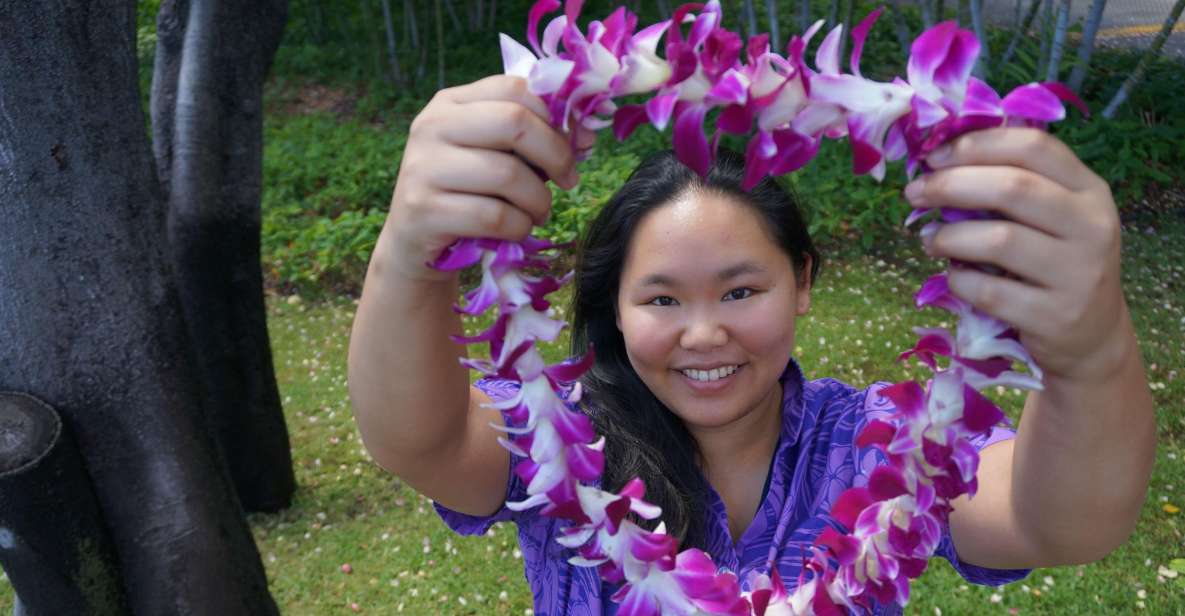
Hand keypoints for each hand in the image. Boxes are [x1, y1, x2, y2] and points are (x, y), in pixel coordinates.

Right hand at [384, 75, 594, 281]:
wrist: (414, 241)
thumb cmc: (466, 192)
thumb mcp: (493, 155)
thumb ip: (532, 138)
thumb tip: (585, 135)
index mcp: (450, 102)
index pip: (515, 89)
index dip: (555, 117)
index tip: (574, 146)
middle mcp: (432, 126)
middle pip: (515, 122)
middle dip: (555, 154)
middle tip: (568, 180)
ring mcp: (423, 167)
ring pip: (508, 174)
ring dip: (539, 200)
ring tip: (540, 212)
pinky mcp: (423, 209)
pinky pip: (493, 215)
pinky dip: (519, 227)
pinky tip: (517, 230)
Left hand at [905, 127, 1128, 381]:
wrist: (1091, 336)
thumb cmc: (1054, 265)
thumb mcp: (1053, 218)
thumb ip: (1013, 187)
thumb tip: (936, 163)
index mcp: (1089, 190)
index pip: (1033, 147)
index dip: (976, 145)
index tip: (932, 156)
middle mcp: (1092, 226)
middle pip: (1012, 188)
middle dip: (950, 185)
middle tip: (914, 193)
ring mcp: (1079, 273)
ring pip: (999, 240)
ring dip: (950, 237)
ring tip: (930, 240)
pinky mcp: (1055, 316)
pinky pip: (989, 290)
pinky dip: (960, 281)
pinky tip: (954, 278)